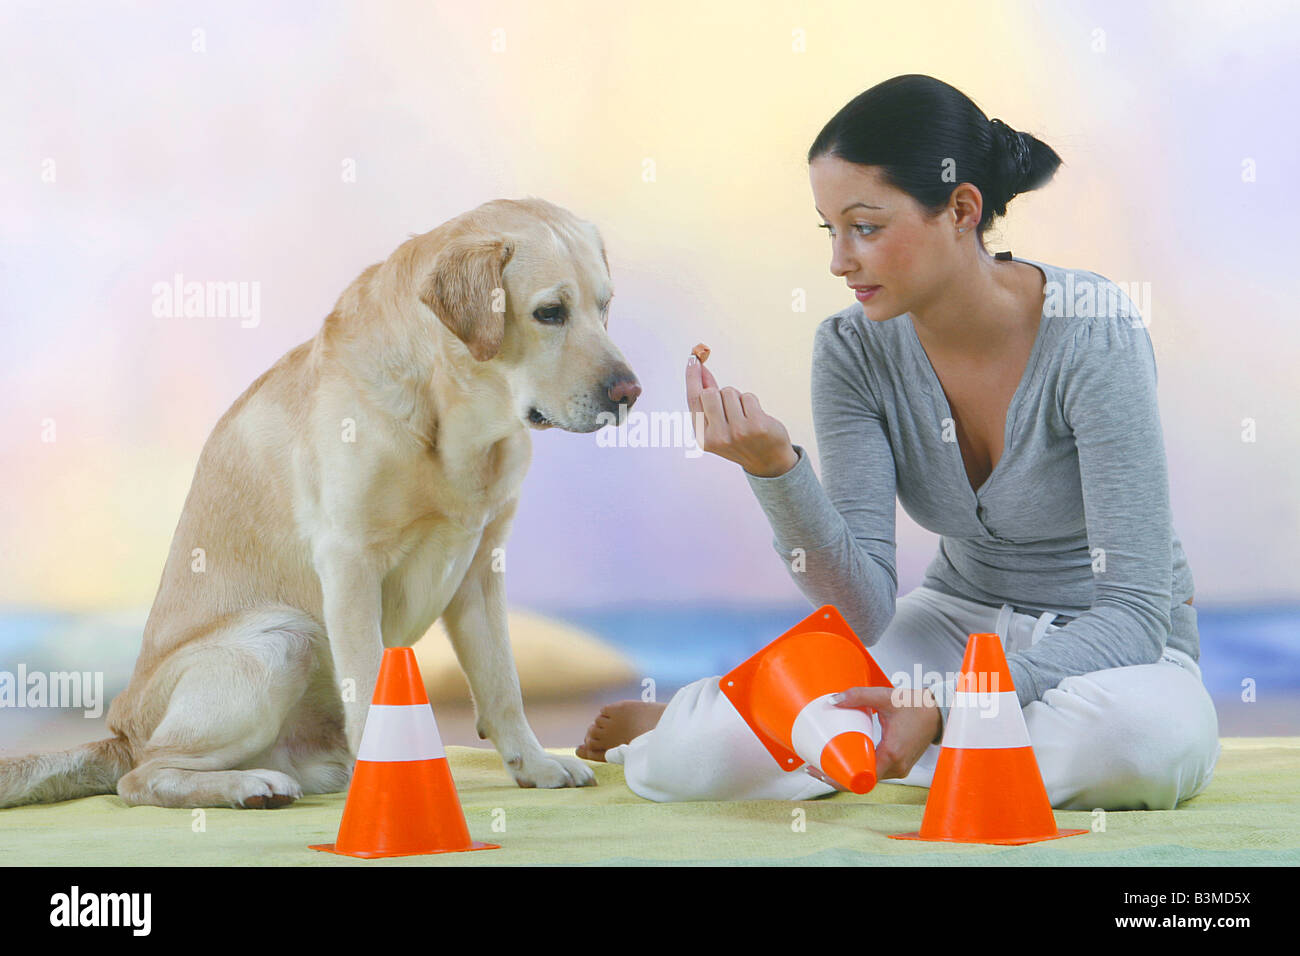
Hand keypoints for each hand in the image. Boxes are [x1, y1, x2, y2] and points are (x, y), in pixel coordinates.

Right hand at [684, 354, 796, 477]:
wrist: (768, 462)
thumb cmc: (740, 438)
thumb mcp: (718, 425)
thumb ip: (707, 400)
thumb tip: (699, 370)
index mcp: (703, 438)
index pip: (693, 400)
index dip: (692, 377)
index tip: (693, 358)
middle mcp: (717, 437)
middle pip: (710, 392)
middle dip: (720, 393)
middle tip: (730, 409)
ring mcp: (737, 432)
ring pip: (730, 392)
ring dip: (737, 399)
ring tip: (744, 416)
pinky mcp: (756, 425)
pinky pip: (748, 397)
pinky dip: (751, 402)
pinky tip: (755, 417)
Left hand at [831, 685, 941, 780]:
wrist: (938, 711)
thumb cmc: (916, 706)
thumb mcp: (885, 697)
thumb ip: (859, 696)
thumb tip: (833, 700)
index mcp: (892, 754)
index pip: (861, 779)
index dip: (838, 779)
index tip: (820, 772)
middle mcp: (896, 767)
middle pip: (861, 781)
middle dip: (837, 776)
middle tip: (813, 767)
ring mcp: (899, 769)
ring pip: (867, 779)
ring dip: (847, 774)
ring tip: (824, 763)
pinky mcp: (899, 766)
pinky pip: (875, 773)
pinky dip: (859, 769)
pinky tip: (845, 760)